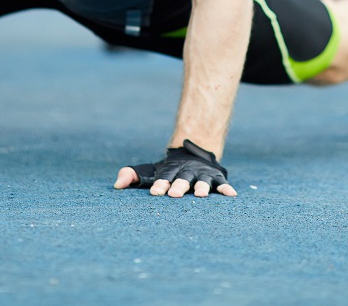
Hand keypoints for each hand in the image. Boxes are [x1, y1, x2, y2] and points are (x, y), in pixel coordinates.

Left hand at [113, 139, 237, 198]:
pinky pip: (221, 184)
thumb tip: (116, 184)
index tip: (155, 193)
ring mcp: (202, 174)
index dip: (160, 184)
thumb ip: (133, 176)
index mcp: (170, 170)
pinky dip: (226, 189)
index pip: (163, 176)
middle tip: (175, 195)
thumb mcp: (150, 171)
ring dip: (201, 187)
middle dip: (179, 186)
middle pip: (182, 178)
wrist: (193, 152)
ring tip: (199, 195)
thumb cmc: (168, 170)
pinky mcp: (216, 178)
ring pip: (201, 181)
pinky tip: (231, 195)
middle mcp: (186, 171)